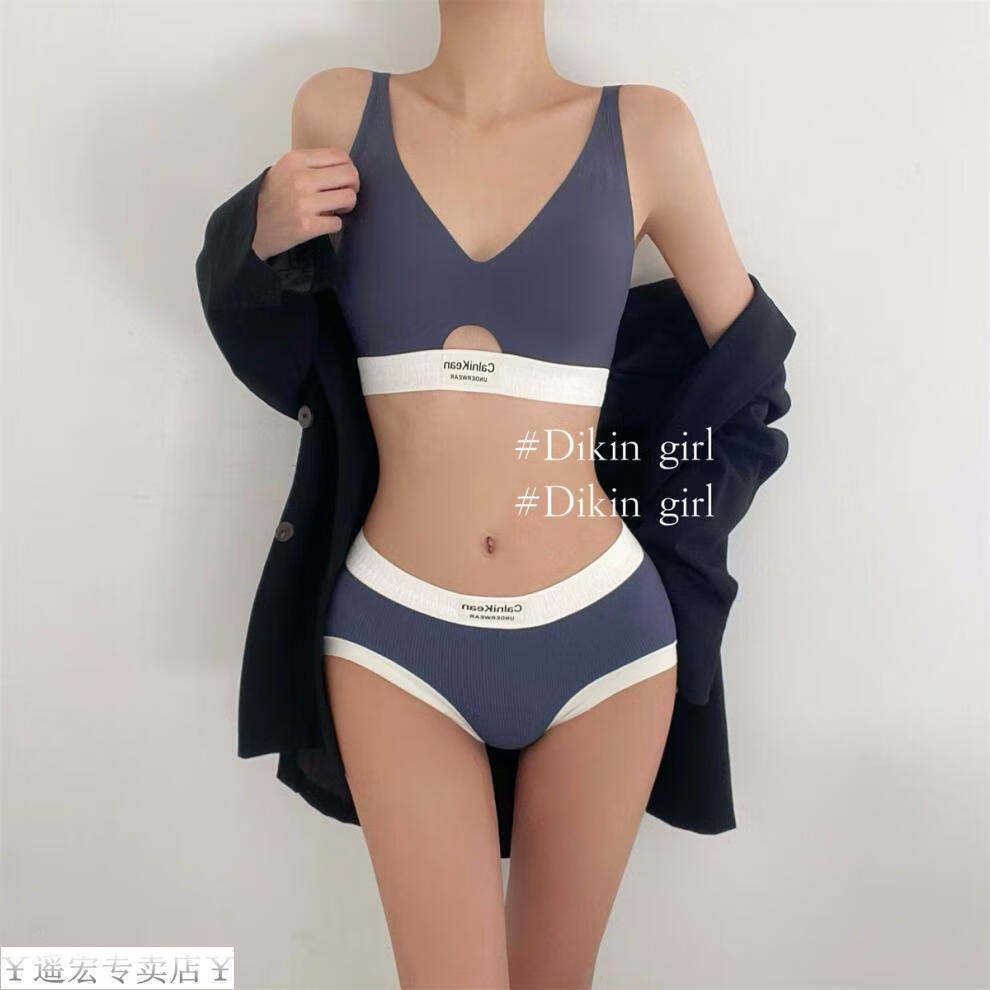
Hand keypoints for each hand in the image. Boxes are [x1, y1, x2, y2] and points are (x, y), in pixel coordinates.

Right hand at [252, 147, 358, 261]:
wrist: (252, 227)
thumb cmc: (271, 198)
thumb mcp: (285, 170)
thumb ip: (311, 164)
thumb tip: (344, 167)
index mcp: (296, 160)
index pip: (340, 156)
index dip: (348, 169)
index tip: (343, 180)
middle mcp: (300, 178)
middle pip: (350, 175)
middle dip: (353, 187)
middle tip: (344, 196)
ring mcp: (303, 203)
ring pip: (349, 198)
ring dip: (346, 206)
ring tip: (335, 210)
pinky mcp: (307, 226)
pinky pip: (338, 223)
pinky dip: (334, 225)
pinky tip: (322, 223)